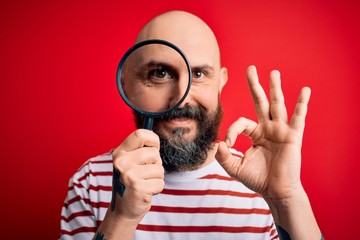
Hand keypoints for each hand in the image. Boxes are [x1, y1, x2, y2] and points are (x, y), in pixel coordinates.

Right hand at [111, 129, 164, 220]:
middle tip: (145, 174)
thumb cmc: (131, 183)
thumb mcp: (130, 163)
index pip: (140, 134)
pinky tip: (146, 192)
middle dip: (156, 164)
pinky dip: (157, 188)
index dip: (152, 140)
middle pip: (154, 153)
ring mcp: (129, 175)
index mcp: (119, 153)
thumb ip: (140, 150)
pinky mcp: (138, 188)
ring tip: (145, 183)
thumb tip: (155, 138)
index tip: (153, 148)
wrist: (123, 210)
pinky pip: (160, 182)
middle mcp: (122, 162)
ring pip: (159, 168)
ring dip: (157, 177)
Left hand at [216, 65, 310, 199]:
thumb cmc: (258, 179)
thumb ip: (223, 156)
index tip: (227, 145)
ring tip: (273, 72)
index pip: (241, 122)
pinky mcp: (292, 137)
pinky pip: (298, 118)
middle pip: (261, 102)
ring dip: (275, 88)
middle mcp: (268, 128)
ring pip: (277, 105)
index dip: (232, 131)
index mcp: (256, 133)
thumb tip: (217, 143)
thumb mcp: (235, 167)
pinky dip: (302, 104)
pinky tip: (305, 91)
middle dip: (255, 85)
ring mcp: (281, 131)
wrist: (276, 192)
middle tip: (250, 68)